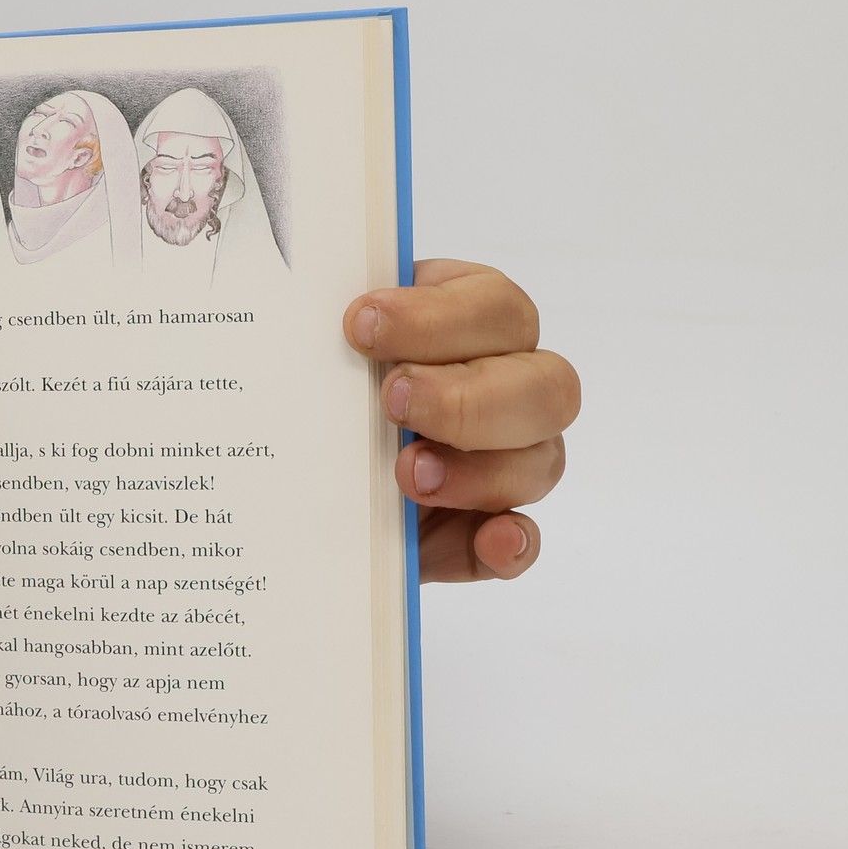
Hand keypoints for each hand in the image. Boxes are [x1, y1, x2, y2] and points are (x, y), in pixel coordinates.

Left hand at [344, 260, 579, 581]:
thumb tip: (320, 308)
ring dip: (479, 471)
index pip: (492, 306)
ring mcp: (512, 461)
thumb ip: (329, 331)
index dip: (435, 316)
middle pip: (545, 383)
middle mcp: (509, 386)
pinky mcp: (490, 529)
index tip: (359, 326)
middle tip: (393, 402)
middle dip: (466, 395)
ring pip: (541, 461)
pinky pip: (522, 539)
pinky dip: (508, 543)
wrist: (302, 473)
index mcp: (471, 322)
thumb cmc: (322, 384)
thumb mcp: (321, 348)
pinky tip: (486, 540)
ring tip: (408, 475)